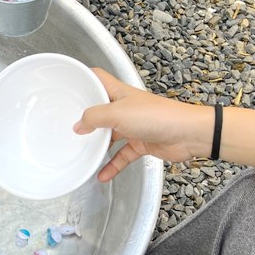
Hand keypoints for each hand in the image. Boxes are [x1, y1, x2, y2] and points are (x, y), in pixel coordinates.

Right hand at [73, 68, 213, 181]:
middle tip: (67, 126)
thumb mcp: (117, 113)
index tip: (67, 87)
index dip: (83, 79)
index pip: (97, 78)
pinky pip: (122, 154)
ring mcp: (132, 125)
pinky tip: (102, 175)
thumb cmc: (155, 116)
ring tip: (81, 152)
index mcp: (118, 92)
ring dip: (98, 144)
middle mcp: (124, 107)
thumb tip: (78, 126)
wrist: (188, 134)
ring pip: (110, 135)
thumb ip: (94, 118)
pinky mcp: (141, 143)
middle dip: (85, 118)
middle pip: (99, 109)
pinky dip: (113, 165)